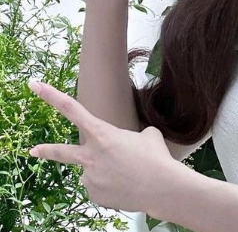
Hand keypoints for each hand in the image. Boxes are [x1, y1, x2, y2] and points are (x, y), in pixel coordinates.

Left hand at [27, 80, 188, 214]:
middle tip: (33, 150)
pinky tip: (126, 184)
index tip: (35, 86)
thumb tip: (126, 147)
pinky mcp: (95, 195)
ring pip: (95, 171)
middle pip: (61, 152)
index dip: (51, 96)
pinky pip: (100, 187)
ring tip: (129, 173)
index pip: (72, 109)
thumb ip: (128, 137)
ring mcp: (90, 178)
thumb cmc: (156, 157)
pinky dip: (112, 185)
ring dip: (108, 171)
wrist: (161, 187)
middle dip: (47, 151)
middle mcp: (90, 156)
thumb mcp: (146, 135)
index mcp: (102, 134)